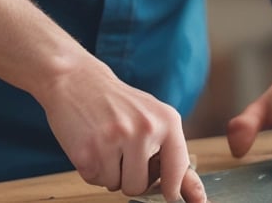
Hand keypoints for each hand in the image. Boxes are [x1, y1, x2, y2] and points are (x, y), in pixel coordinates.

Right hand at [36, 64, 205, 201]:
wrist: (76, 80)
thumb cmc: (118, 103)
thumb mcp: (153, 118)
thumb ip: (172, 154)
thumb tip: (195, 195)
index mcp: (167, 121)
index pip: (178, 168)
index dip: (174, 189)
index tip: (172, 197)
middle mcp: (145, 129)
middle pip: (141, 186)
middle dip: (130, 177)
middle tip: (122, 152)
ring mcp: (115, 140)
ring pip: (117, 186)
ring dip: (110, 175)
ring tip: (107, 146)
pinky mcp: (88, 151)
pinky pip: (95, 181)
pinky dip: (92, 170)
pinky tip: (91, 145)